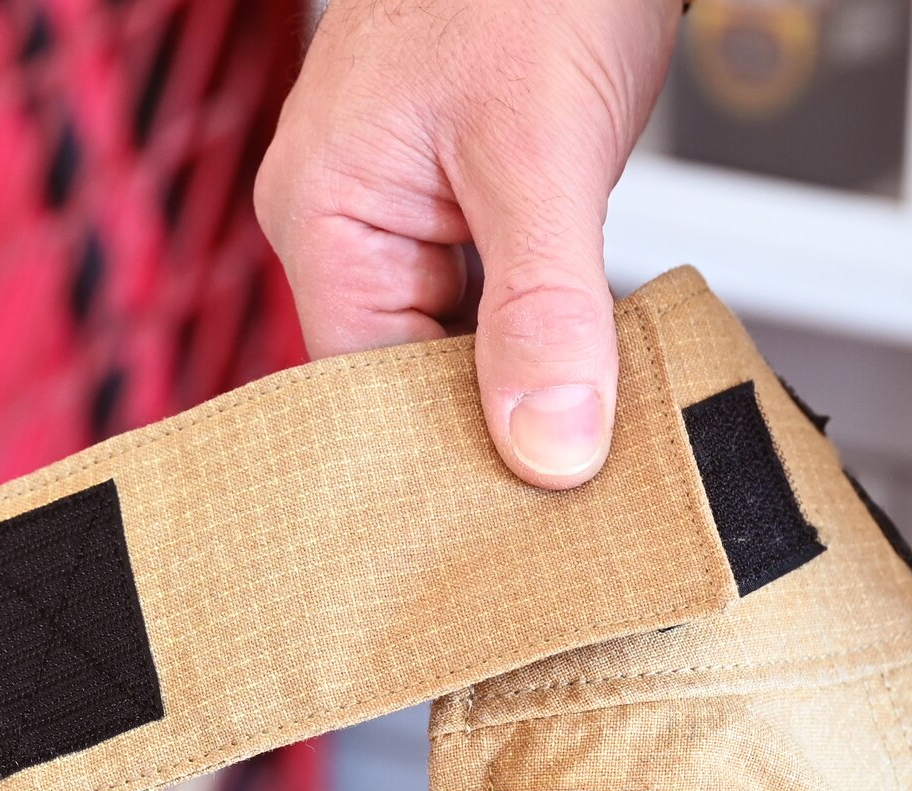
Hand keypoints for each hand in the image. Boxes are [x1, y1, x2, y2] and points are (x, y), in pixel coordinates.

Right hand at [254, 0, 682, 487]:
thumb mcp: (543, 148)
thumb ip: (543, 305)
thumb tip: (547, 446)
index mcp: (322, 215)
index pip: (360, 393)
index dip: (437, 462)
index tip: (511, 522)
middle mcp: (349, 222)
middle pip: (403, 381)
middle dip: (485, 431)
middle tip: (567, 500)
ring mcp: (404, 212)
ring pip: (455, 349)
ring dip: (523, 384)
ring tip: (584, 449)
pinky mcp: (462, 201)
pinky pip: (490, 304)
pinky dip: (541, 338)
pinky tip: (588, 375)